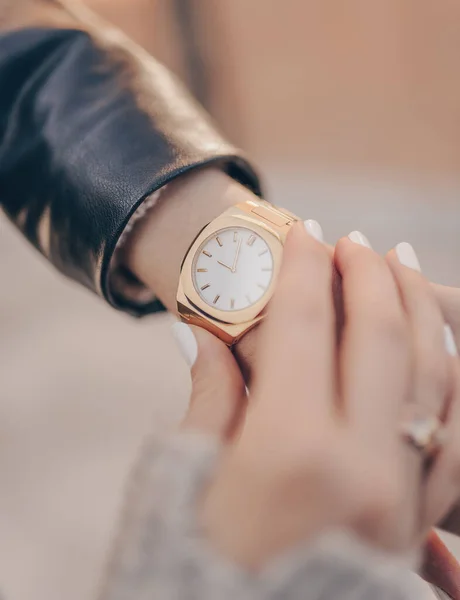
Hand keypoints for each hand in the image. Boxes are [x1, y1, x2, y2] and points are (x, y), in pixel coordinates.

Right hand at [176, 223, 459, 568]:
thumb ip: (207, 397)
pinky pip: (454, 431)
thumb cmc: (193, 569)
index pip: (305, 326)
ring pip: (435, 375)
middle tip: (353, 241)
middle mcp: (360, 467)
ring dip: (418, 310)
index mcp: (289, 451)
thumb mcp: (186, 478)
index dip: (302, 270)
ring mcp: (402, 498)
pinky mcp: (417, 522)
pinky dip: (449, 377)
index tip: (301, 233)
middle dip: (367, 274)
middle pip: (380, 336)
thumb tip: (201, 334)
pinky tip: (437, 345)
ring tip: (401, 266)